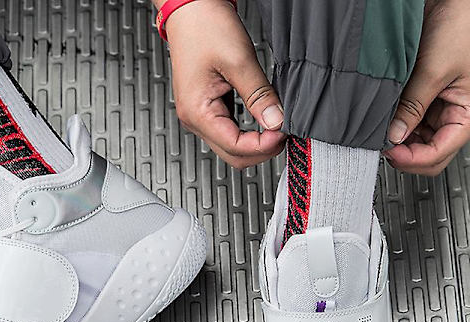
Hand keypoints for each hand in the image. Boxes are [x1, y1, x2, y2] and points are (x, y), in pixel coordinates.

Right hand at [164, 0, 285, 168]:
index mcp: (197, 112)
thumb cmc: (204, 27)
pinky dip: (248, 132)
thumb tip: (276, 121)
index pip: (235, 147)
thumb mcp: (239, 61)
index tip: (283, 133)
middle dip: (261, 150)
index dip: (263, 146)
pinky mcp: (207, 108)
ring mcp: (200, 116)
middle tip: (283, 134)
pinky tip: (262, 121)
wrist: (190, 8)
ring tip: (276, 126)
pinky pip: (229, 132)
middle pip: (233, 155)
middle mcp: (195, 119)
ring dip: (255, 143)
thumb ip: (259, 96)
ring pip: (231, 147)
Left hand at [384, 0, 469, 175]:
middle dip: (406, 155)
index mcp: (467, 115)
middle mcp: (453, 115)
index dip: (413, 159)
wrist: (453, 2)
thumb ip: (413, 107)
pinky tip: (385, 124)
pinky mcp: (424, 100)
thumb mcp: (434, 71)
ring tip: (381, 135)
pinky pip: (409, 124)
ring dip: (399, 142)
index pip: (439, 154)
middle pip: (428, 154)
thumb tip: (394, 136)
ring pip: (417, 142)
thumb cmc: (460, 26)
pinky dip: (396, 128)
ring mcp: (438, 110)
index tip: (390, 152)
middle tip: (383, 148)